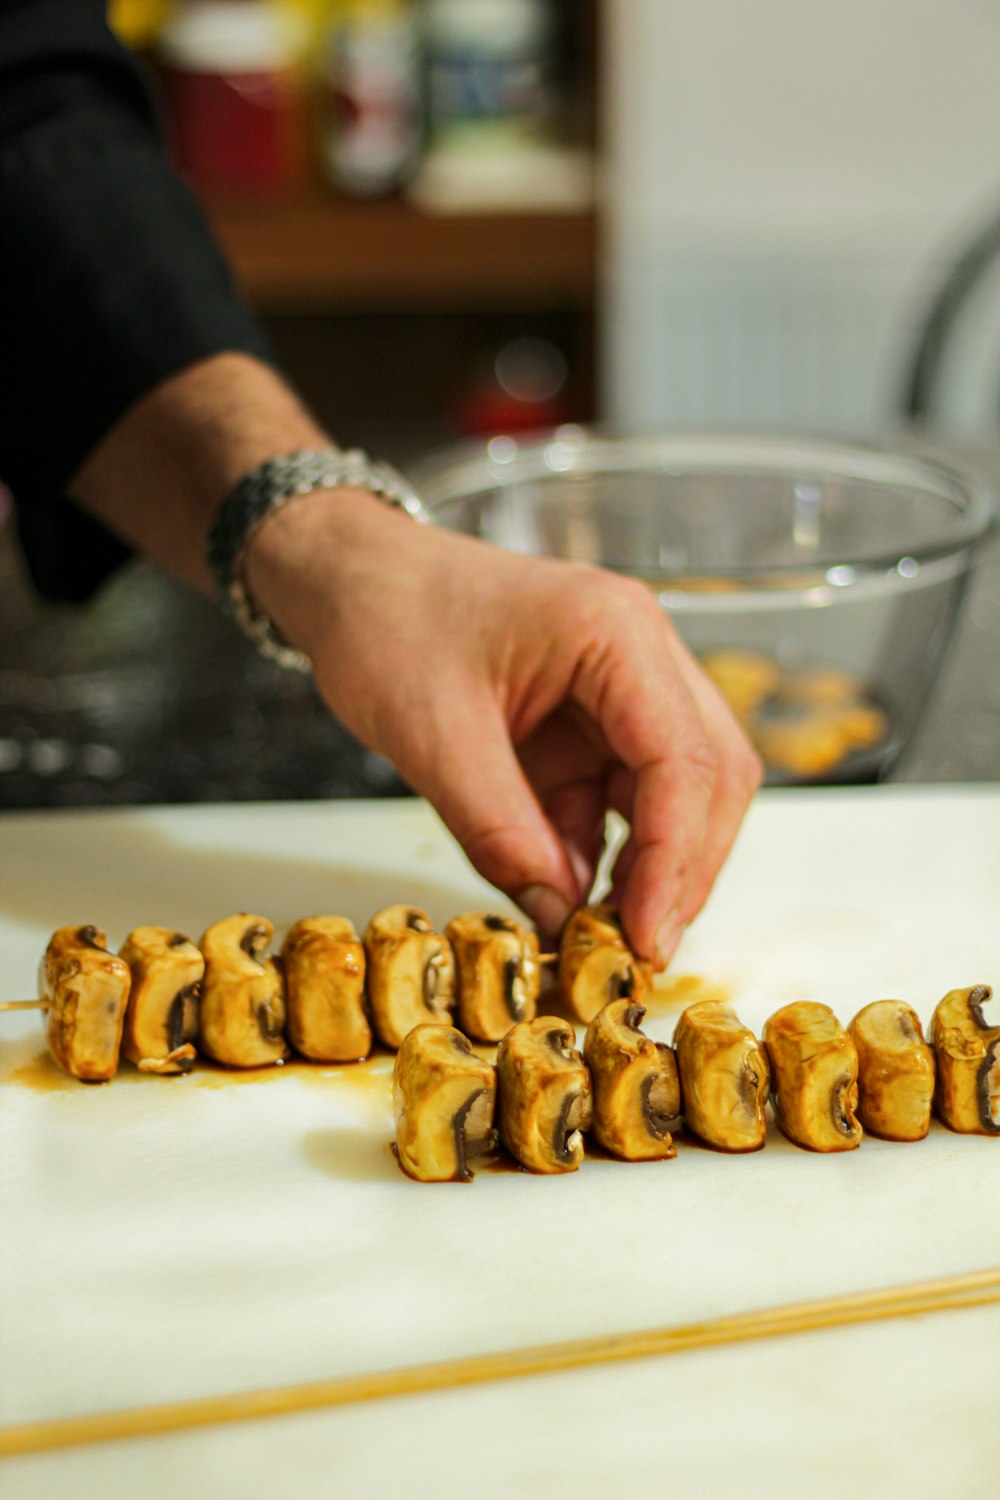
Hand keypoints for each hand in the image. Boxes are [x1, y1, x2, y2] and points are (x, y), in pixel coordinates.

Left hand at [246, 487, 761, 964]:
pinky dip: (603, 852)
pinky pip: (618, 799)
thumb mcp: (431, 735)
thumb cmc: (384, 618)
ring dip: (647, 867)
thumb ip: (498, 830)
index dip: (674, 859)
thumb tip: (554, 913)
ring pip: (676, 794)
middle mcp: (638, 655)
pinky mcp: (589, 723)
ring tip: (602, 933)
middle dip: (680, 868)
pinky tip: (567, 894)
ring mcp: (620, 689)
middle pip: (708, 777)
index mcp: (615, 632)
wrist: (350, 578)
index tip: (647, 935)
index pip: (683, 759)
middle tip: (636, 947)